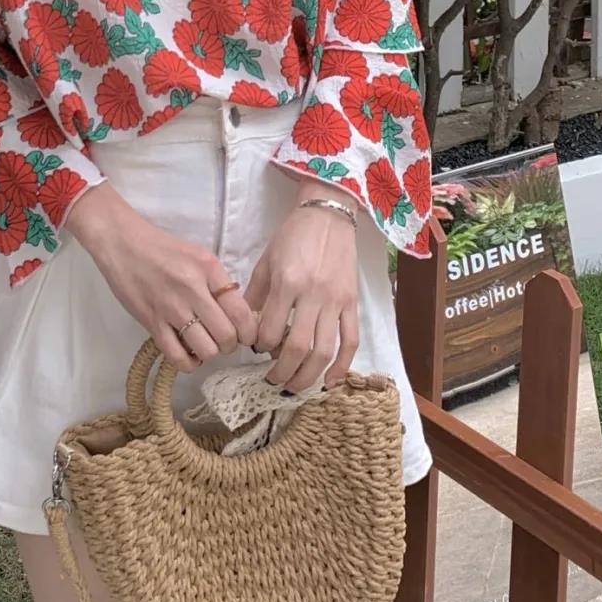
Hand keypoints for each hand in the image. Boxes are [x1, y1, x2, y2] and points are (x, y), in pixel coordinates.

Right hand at [64, 182, 259, 372]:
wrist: (123, 243)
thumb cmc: (163, 248)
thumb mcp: (199, 256)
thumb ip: (218, 282)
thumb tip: (236, 313)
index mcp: (209, 269)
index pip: (241, 311)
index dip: (249, 331)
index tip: (246, 335)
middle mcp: (193, 289)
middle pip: (226, 335)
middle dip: (231, 344)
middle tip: (224, 340)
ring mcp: (171, 308)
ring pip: (205, 349)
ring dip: (210, 353)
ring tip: (205, 344)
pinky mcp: (151, 322)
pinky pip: (177, 356)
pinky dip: (188, 362)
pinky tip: (188, 354)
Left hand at [243, 183, 359, 392]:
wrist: (328, 215)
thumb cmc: (292, 236)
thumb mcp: (266, 260)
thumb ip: (256, 295)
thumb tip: (248, 328)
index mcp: (287, 282)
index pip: (271, 330)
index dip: (261, 346)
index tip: (256, 349)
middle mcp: (313, 294)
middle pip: (298, 347)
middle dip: (282, 371)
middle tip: (272, 381)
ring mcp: (336, 300)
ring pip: (324, 351)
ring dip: (308, 375)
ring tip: (294, 386)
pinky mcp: (352, 303)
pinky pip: (351, 341)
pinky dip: (342, 366)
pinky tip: (330, 382)